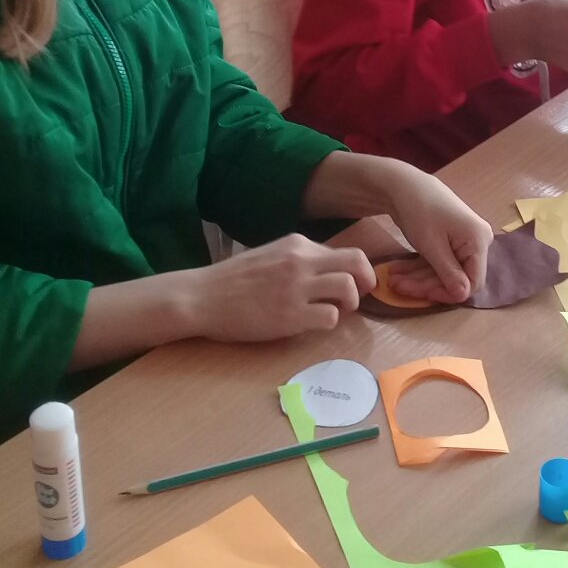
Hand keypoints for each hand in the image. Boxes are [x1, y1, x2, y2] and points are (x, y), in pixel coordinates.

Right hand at [68, 233, 377, 369]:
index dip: (355, 270)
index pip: (345, 251)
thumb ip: (297, 259)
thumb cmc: (232, 280)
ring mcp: (296, 287)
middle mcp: (301, 260)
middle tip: (358, 297)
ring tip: (336, 312)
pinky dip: (329, 322)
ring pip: (348, 288)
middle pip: (357, 262)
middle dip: (366, 281)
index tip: (352, 284)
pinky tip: (313, 324)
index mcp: (297, 244)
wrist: (201, 297)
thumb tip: (327, 271)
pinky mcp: (291, 315)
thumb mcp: (269, 256)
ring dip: (350, 303)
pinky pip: (330, 317)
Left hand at [300, 153, 491, 303]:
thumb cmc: (420, 210)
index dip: (449, 293)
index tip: (424, 296)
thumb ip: (449, 272)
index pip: (473, 281)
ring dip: (417, 278)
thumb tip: (463, 296)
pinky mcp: (450, 241)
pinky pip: (438, 261)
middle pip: (455, 277)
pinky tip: (397, 270)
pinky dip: (418, 268)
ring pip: (443, 271)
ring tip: (392, 278)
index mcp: (479, 240)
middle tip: (397, 286)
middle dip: (425, 284)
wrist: (404, 184)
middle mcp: (476, 242)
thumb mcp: (432, 245)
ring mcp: (464, 241)